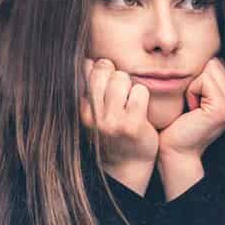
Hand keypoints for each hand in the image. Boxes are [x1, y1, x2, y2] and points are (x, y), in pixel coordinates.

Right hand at [80, 57, 157, 195]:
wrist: (126, 164)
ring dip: (130, 85)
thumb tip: (91, 60)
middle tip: (122, 90)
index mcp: (81, 108)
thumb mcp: (94, 111)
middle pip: (104, 69)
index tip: (107, 83)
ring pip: (122, 78)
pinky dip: (143, 96)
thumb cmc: (112, 131)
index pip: (86, 68)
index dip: (101, 69)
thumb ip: (91, 87)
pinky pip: (140, 91)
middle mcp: (93, 115)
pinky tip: (140, 109)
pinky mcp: (132, 125)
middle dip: (116, 73)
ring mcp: (112, 121)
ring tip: (130, 100)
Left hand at [156, 58, 224, 198]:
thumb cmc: (177, 122)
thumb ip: (204, 77)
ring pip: (209, 69)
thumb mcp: (194, 95)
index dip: (198, 77)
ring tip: (191, 107)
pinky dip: (191, 91)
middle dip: (196, 80)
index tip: (193, 100)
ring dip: (192, 86)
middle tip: (191, 105)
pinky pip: (203, 81)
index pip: (217, 63)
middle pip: (214, 63)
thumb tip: (199, 49)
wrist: (174, 150)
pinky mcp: (223, 109)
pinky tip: (191, 110)